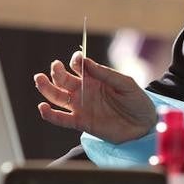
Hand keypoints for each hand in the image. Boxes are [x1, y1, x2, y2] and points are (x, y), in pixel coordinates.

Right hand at [34, 51, 156, 143]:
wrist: (144, 124)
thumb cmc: (137, 101)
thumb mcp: (125, 83)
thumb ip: (105, 73)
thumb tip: (86, 62)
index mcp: (95, 78)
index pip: (78, 66)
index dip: (75, 61)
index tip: (77, 59)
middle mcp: (84, 90)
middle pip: (63, 79)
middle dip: (56, 72)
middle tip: (55, 66)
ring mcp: (81, 106)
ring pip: (57, 96)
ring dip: (46, 88)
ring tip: (39, 79)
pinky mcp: (81, 122)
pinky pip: (61, 119)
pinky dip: (50, 115)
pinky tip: (43, 108)